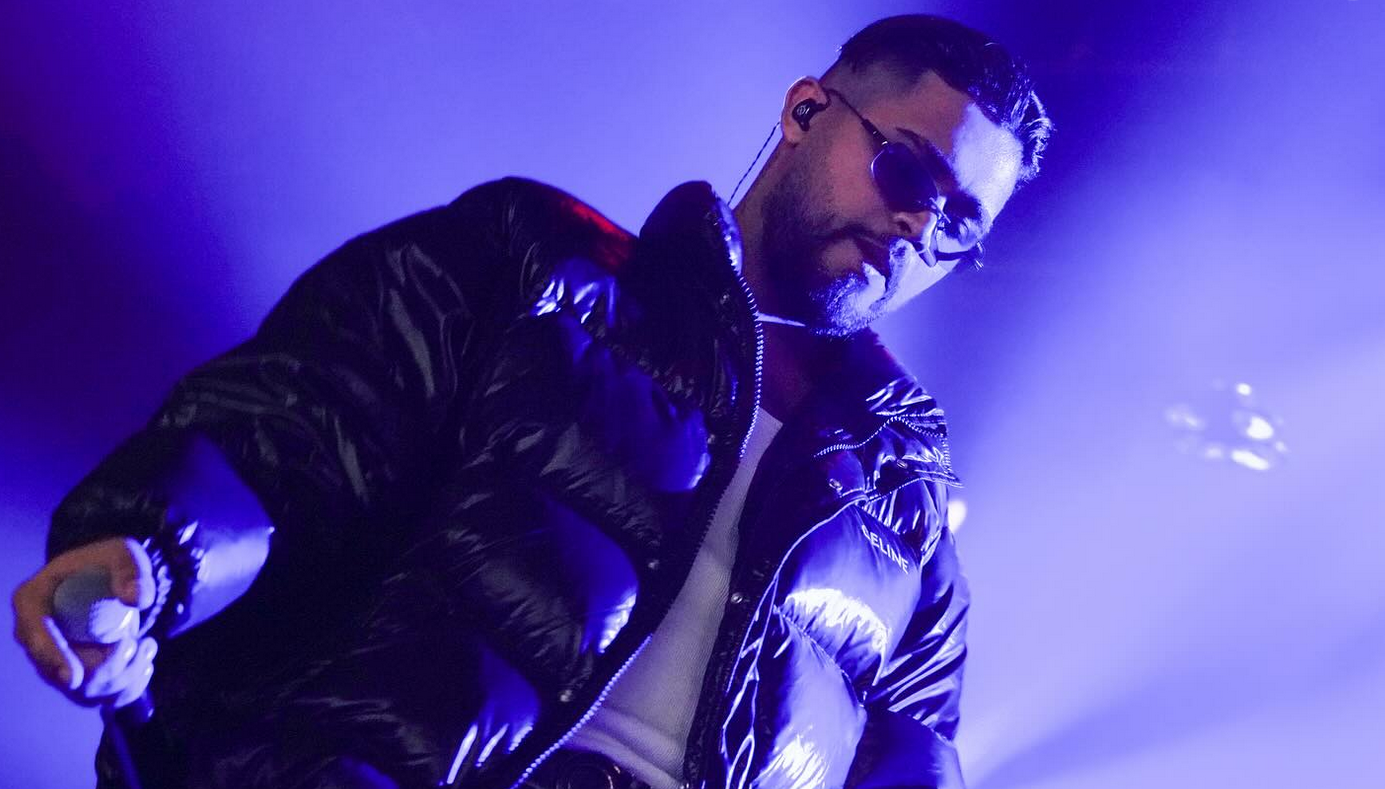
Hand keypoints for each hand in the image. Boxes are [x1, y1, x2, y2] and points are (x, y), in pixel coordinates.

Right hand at [12, 537, 159, 707]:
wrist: (111, 577)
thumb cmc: (110, 561)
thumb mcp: (124, 554)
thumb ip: (131, 571)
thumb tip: (136, 600)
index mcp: (32, 600)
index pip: (35, 636)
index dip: (53, 658)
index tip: (75, 678)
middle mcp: (34, 636)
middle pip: (62, 673)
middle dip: (107, 666)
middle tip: (138, 642)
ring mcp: (53, 661)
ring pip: (85, 691)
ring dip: (124, 676)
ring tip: (146, 646)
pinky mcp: (76, 676)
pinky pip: (100, 697)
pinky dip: (129, 687)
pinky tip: (145, 663)